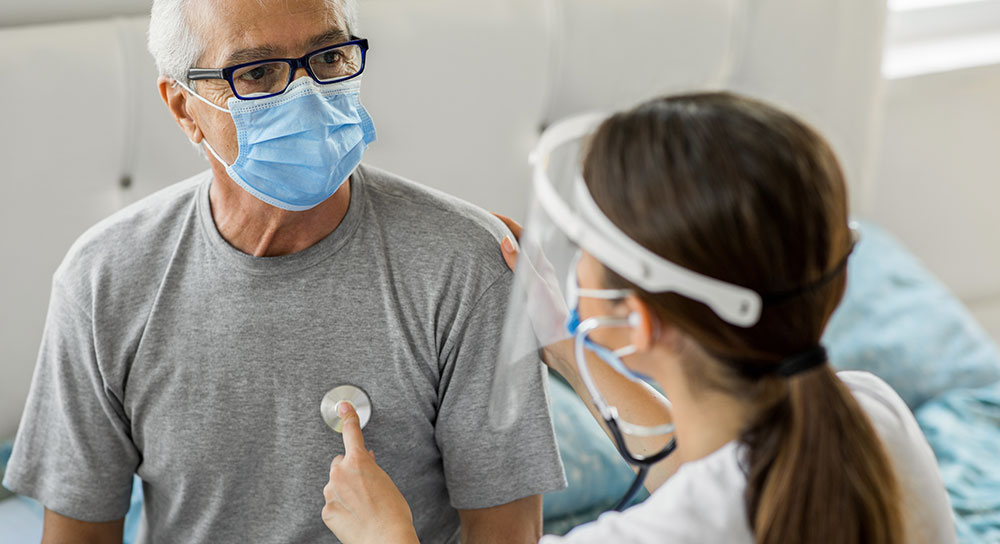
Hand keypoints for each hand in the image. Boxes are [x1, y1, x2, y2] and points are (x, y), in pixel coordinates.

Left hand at [322, 403, 418, 543]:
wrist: (386, 539)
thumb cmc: (392, 513)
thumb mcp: (386, 482)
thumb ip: (371, 468)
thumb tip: (364, 460)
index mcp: (358, 461)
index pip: (351, 434)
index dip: (348, 419)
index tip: (344, 408)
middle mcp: (340, 473)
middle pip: (340, 464)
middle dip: (349, 471)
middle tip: (365, 486)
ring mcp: (331, 492)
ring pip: (335, 485)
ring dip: (345, 491)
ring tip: (363, 507)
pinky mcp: (326, 510)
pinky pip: (333, 504)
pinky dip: (341, 508)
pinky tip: (355, 517)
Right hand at [492, 213, 569, 347]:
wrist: (559, 347)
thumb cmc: (552, 318)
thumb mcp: (534, 288)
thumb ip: (520, 265)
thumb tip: (506, 241)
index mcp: (542, 266)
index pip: (523, 235)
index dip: (506, 223)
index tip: (487, 216)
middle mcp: (537, 274)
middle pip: (517, 247)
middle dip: (499, 235)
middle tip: (479, 229)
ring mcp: (531, 288)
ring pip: (511, 265)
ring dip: (496, 256)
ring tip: (477, 250)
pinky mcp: (525, 302)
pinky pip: (507, 282)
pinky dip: (495, 275)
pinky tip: (484, 280)